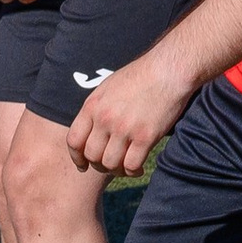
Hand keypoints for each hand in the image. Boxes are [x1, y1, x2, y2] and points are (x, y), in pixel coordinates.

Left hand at [67, 45, 196, 175]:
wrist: (167, 71)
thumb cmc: (139, 78)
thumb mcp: (107, 89)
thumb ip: (96, 109)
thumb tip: (89, 131)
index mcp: (92, 106)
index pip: (73, 140)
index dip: (76, 157)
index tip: (83, 165)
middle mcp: (104, 119)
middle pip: (92, 155)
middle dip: (98, 165)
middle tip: (110, 166)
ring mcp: (124, 129)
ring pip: (110, 164)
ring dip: (116, 170)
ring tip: (125, 167)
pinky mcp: (145, 137)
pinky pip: (131, 165)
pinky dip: (132, 171)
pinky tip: (138, 168)